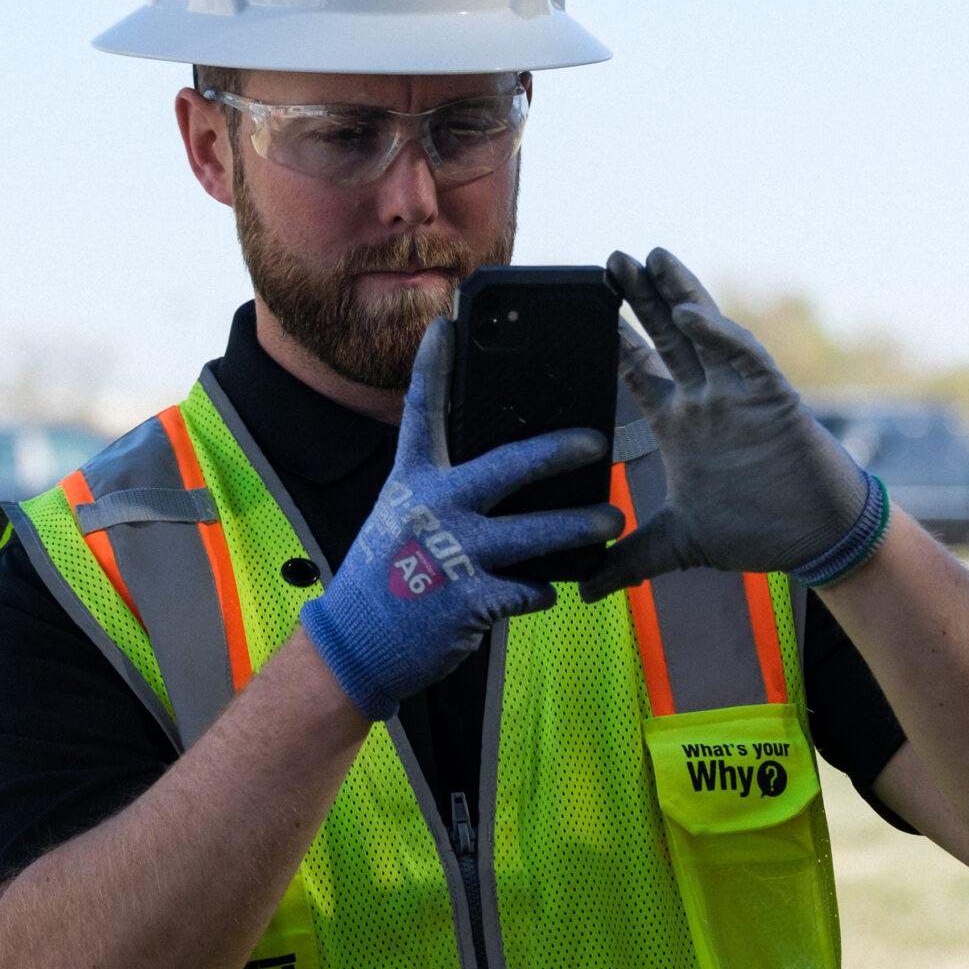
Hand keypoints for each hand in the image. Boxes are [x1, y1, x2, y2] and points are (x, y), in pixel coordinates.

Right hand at [298, 320, 623, 719]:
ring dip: (578, 526)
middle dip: (556, 451)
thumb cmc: (387, 577)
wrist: (355, 643)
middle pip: (505, 466)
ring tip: (612, 519)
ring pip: (533, 533)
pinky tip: (550, 591)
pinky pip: (526, 589)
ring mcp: (451, 554)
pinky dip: (542, 590)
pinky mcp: (469, 600)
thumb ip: (443, 492)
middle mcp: (432, 509)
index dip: (432, 367)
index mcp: (412, 482)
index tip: (447, 325)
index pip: (419, 412)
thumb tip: (503, 474)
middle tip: (596, 441)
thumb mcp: (402, 519)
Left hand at [582, 247, 883, 602]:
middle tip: (610, 260)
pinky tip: (693, 313)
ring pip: (703, 331)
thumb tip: (586, 590)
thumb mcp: (678, 546)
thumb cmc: (757, 532)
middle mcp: (705, 399)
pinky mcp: (771, 397)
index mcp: (679, 423)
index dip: (615, 337)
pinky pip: (744, 355)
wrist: (814, 539)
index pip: (638, 369)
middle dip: (640, 298)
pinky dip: (720, 333)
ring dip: (678, 294)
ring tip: (651, 256)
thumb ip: (630, 560)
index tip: (584, 305)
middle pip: (665, 336)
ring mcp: (737, 394)